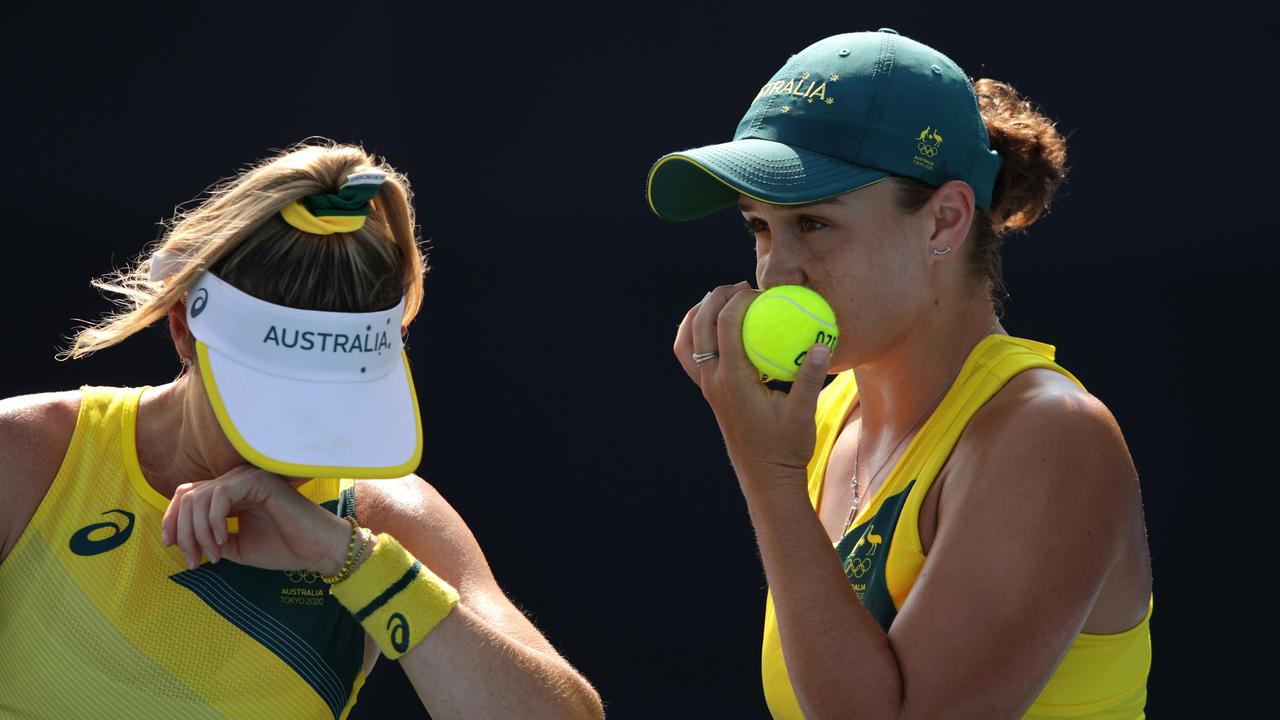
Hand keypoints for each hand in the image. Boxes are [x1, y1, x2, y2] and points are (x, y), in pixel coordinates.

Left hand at [160, 464, 349, 572]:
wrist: (317, 550)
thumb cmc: (283, 547)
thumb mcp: (236, 546)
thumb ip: (209, 538)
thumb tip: (180, 540)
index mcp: (230, 492)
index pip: (188, 496)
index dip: (173, 520)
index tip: (171, 547)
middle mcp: (236, 480)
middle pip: (188, 496)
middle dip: (182, 531)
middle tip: (193, 561)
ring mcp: (247, 477)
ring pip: (199, 497)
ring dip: (198, 532)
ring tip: (213, 555)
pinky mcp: (258, 480)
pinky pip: (219, 496)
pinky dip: (213, 521)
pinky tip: (221, 540)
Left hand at [673, 281, 832, 490]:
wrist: (766, 476)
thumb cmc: (787, 447)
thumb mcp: (803, 412)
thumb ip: (810, 377)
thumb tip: (823, 344)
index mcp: (733, 380)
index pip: (726, 326)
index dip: (739, 300)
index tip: (760, 292)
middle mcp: (714, 380)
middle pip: (702, 325)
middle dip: (717, 298)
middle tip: (741, 287)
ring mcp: (707, 387)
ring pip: (687, 340)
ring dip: (700, 314)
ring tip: (722, 300)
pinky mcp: (709, 392)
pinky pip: (689, 356)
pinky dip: (694, 335)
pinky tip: (715, 328)